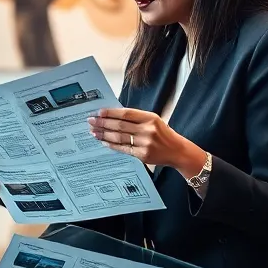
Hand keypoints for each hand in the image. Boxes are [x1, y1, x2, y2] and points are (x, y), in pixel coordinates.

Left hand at [88, 108, 206, 176]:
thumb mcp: (153, 121)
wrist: (177, 151)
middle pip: (120, 125)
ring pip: (119, 137)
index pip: (126, 113)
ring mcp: (145, 143)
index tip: (99, 112)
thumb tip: (112, 116)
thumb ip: (136, 118)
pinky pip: (123, 149)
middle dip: (103, 123)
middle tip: (91, 121)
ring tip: (93, 132)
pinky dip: (112, 145)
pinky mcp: (143, 155)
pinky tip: (103, 142)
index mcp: (150, 118)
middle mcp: (147, 130)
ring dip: (104, 134)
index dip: (111, 112)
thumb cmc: (163, 134)